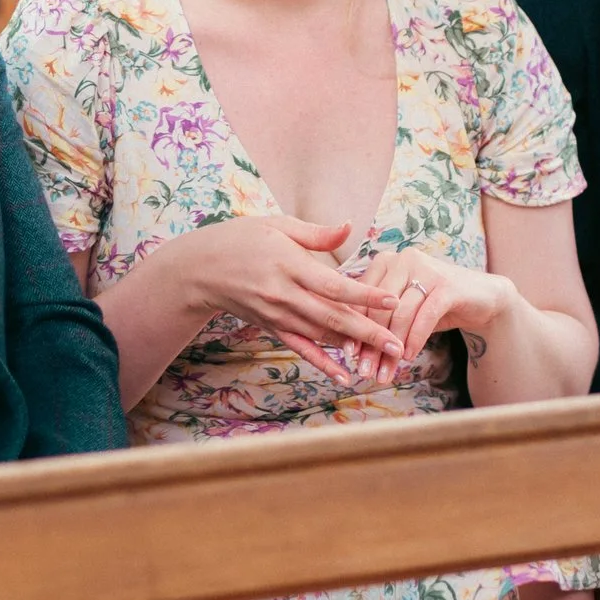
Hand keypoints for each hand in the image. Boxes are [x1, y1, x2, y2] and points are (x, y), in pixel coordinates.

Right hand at [163, 215, 404, 386]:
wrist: (200, 269)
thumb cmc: (240, 239)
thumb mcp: (277, 224)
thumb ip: (316, 233)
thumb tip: (350, 227)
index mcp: (289, 264)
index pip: (333, 285)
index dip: (363, 294)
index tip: (391, 300)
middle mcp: (284, 294)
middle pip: (332, 316)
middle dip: (368, 331)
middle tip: (399, 344)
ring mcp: (277, 314)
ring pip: (320, 334)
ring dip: (353, 347)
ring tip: (384, 356)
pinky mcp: (271, 327)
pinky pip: (300, 348)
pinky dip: (322, 363)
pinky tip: (344, 375)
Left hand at [347, 248, 518, 384]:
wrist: (481, 298)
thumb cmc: (434, 305)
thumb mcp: (403, 309)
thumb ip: (380, 321)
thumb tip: (353, 351)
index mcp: (386, 261)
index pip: (363, 297)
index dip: (354, 327)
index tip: (350, 355)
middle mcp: (404, 259)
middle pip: (379, 307)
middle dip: (372, 343)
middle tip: (366, 371)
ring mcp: (426, 269)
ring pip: (400, 314)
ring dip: (392, 346)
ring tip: (386, 371)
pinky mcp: (447, 285)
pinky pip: (424, 316)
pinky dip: (415, 338)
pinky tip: (408, 356)